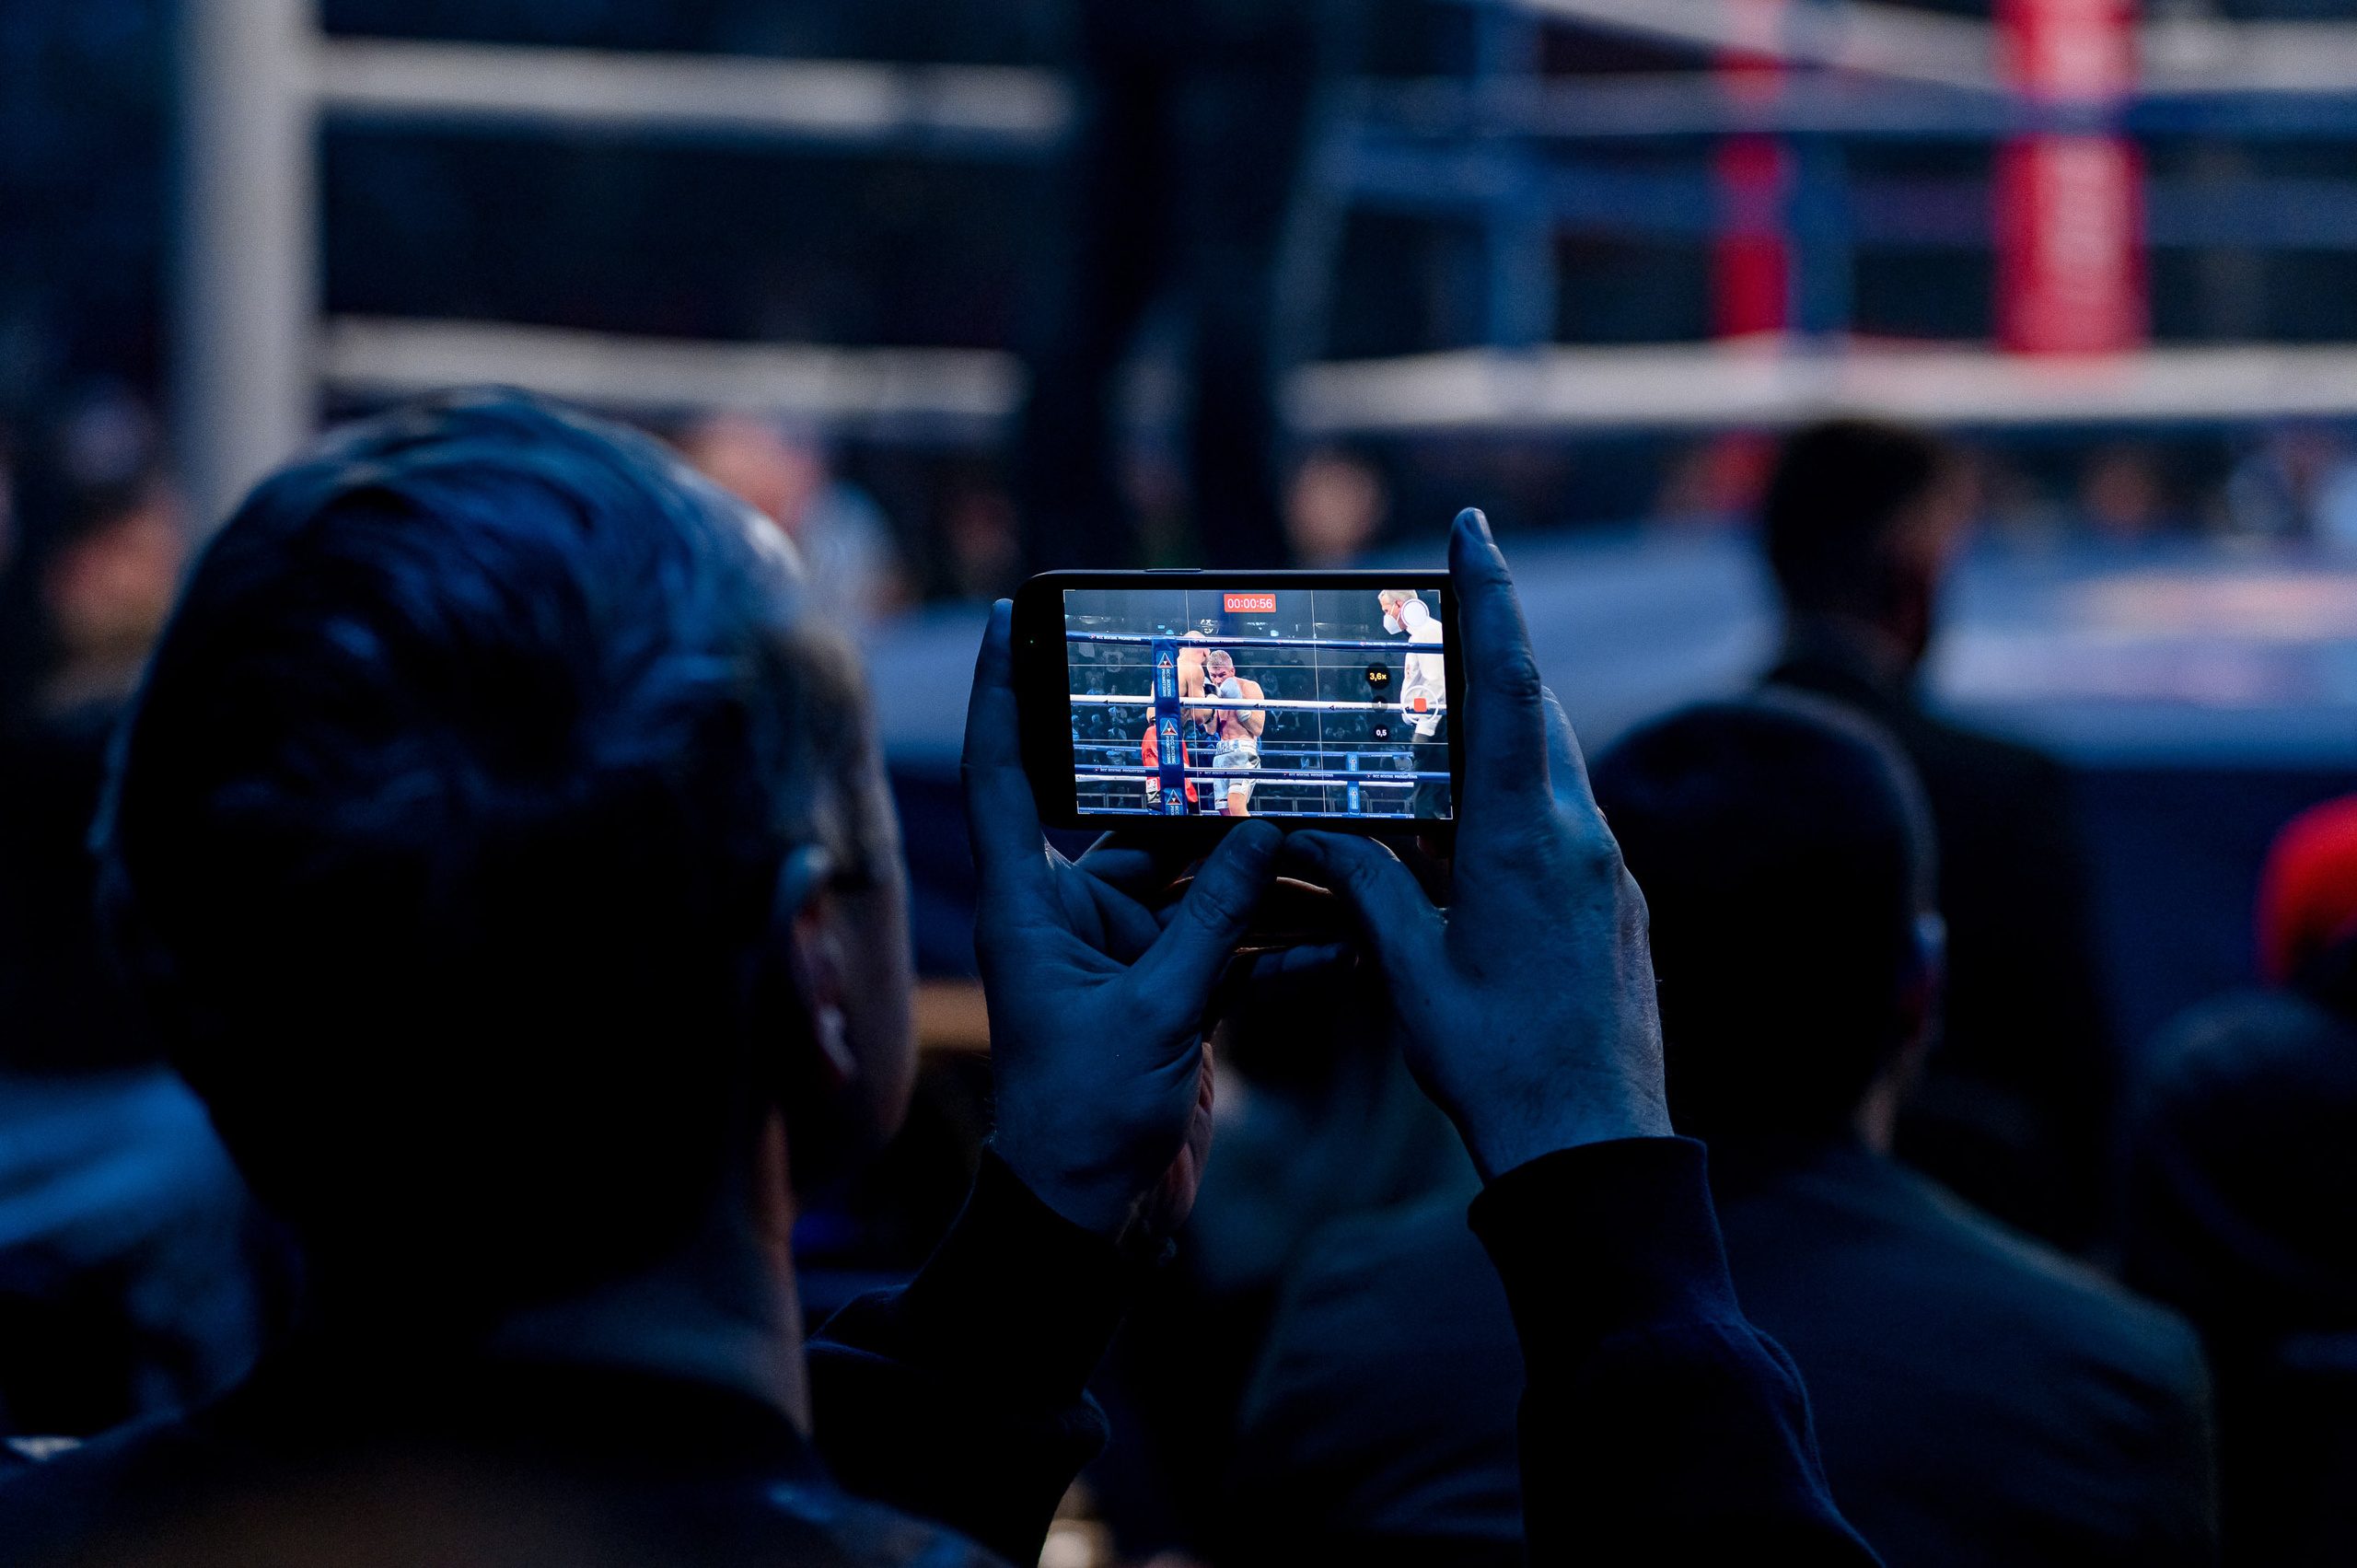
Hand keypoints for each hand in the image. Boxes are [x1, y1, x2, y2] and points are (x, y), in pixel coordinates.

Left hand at [963, 602, 1280, 1238]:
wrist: (1095, 1220)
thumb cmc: (1085, 1121)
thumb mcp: (1159, 1009)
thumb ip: (1219, 916)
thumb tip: (1271, 827)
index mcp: (1033, 904)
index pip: (1005, 773)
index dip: (999, 691)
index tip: (1006, 614)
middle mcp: (1074, 913)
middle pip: (1143, 818)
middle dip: (1212, 787)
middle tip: (1270, 726)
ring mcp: (1127, 951)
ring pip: (1206, 881)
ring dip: (1269, 870)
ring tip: (1341, 840)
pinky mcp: (1173, 993)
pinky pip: (1233, 941)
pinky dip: (1281, 937)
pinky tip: (1343, 934)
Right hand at [1285, 509, 1670, 1180]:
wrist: (1595, 1146)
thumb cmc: (1497, 1066)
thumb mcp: (1412, 971)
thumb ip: (1371, 884)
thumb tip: (1323, 830)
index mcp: (1525, 838)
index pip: (1505, 683)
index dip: (1489, 595)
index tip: (1476, 525)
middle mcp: (1580, 837)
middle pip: (1530, 713)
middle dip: (1485, 656)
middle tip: (1435, 615)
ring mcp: (1609, 871)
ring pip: (1549, 768)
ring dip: (1494, 736)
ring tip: (1432, 733)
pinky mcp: (1619, 905)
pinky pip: (1563, 822)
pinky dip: (1513, 799)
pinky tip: (1467, 832)